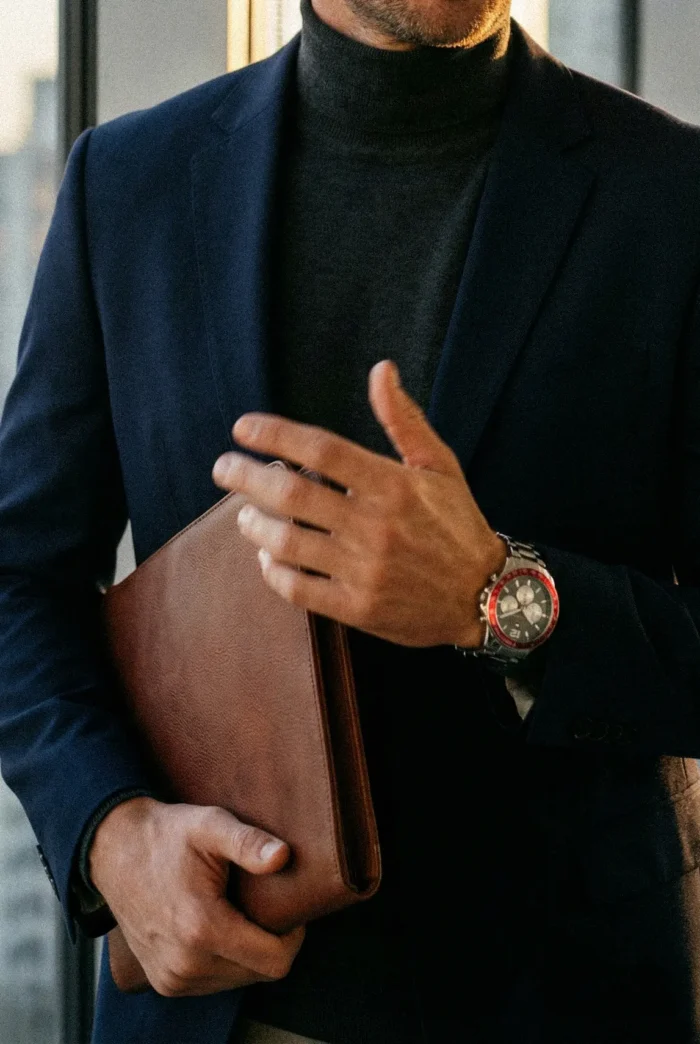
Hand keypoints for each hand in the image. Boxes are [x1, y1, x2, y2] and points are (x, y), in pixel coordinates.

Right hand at [89, 797, 304, 996]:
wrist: (116, 851)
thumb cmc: (167, 835)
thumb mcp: (209, 825)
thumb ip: (247, 842)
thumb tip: (282, 857)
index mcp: (202, 928)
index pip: (275, 960)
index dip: (292, 935)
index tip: (286, 907)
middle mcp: (186, 964)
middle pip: (260, 972)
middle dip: (270, 941)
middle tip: (260, 903)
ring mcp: (173, 978)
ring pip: (240, 980)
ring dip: (247, 952)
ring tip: (236, 912)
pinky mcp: (165, 982)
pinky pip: (215, 982)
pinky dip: (225, 960)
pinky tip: (218, 927)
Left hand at [213, 359, 505, 648]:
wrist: (485, 595)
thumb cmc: (457, 524)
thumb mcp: (439, 465)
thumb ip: (404, 420)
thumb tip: (381, 371)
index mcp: (393, 485)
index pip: (321, 451)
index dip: (275, 436)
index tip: (243, 428)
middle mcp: (375, 526)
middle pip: (291, 495)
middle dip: (246, 477)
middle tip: (223, 467)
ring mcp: (364, 570)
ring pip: (287, 543)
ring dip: (254, 525)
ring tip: (243, 514)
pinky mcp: (357, 608)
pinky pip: (297, 588)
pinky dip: (273, 570)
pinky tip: (267, 556)